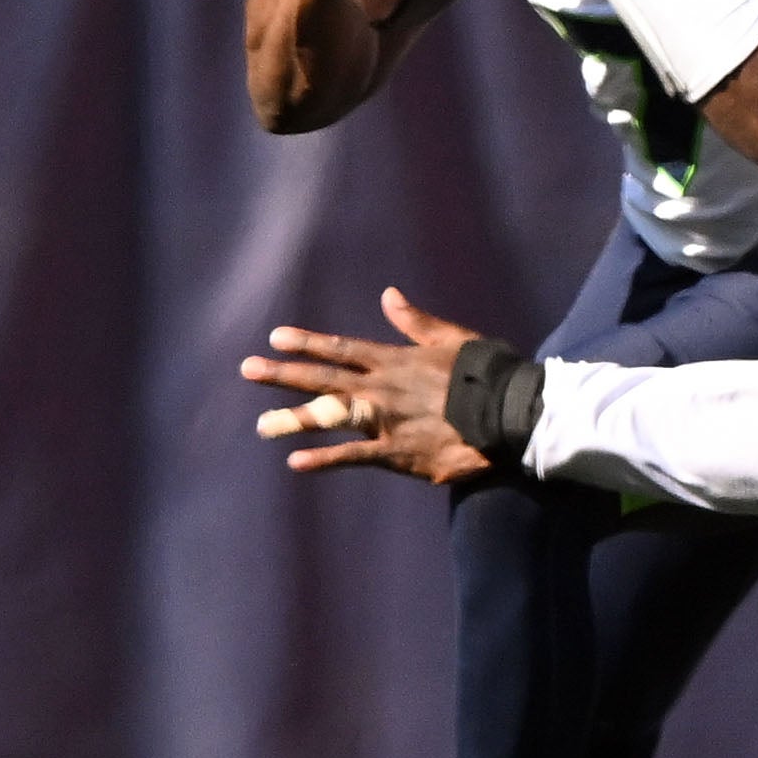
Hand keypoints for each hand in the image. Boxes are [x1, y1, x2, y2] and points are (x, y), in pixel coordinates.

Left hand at [244, 289, 495, 482]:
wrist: (508, 414)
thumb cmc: (486, 372)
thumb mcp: (453, 338)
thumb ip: (415, 321)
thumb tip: (388, 295)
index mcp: (395, 360)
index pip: (342, 349)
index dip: (307, 342)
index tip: (276, 337)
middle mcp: (382, 388)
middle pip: (324, 379)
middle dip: (283, 374)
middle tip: (248, 369)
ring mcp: (385, 421)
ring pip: (330, 417)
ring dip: (294, 419)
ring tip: (262, 425)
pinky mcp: (397, 452)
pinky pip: (353, 456)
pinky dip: (325, 460)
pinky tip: (296, 463)